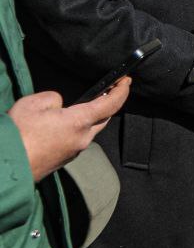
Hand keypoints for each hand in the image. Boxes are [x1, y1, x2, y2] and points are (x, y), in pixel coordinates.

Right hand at [10, 77, 130, 181]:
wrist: (6, 166)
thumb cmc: (18, 134)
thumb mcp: (34, 104)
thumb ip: (53, 99)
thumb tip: (60, 105)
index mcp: (79, 123)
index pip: (111, 104)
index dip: (122, 91)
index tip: (127, 81)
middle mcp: (82, 139)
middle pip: (104, 118)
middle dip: (109, 103)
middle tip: (109, 90)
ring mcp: (74, 151)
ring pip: (90, 130)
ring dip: (92, 117)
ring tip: (86, 105)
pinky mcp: (64, 160)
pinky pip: (77, 140)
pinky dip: (78, 129)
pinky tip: (65, 124)